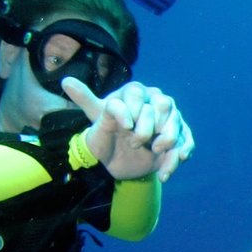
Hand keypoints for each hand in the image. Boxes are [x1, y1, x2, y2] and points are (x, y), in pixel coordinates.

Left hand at [62, 78, 194, 182]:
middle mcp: (157, 102)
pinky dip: (179, 156)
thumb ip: (85, 99)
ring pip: (177, 124)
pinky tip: (166, 171)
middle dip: (151, 126)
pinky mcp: (180, 138)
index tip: (125, 128)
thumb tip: (65, 81)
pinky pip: (186, 143)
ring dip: (168, 141)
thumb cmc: (107, 134)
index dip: (134, 109)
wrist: (119, 159)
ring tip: (155, 154)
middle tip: (136, 143)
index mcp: (137, 93)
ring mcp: (171, 120)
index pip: (139, 93)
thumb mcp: (97, 118)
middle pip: (164, 106)